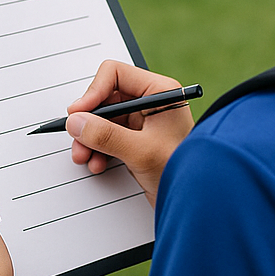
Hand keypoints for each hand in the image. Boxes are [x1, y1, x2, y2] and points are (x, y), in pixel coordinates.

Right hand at [67, 60, 194, 204]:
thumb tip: (76, 123)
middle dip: (88, 121)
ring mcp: (142, 122)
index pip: (115, 75)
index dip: (93, 92)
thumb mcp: (141, 152)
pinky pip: (107, 137)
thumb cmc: (186, 170)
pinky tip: (97, 163)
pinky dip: (97, 149)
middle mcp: (149, 102)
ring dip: (89, 138)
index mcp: (159, 92)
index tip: (78, 113)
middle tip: (77, 137)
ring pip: (102, 120)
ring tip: (84, 156)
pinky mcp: (135, 141)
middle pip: (104, 99)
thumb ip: (106, 136)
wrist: (198, 200)